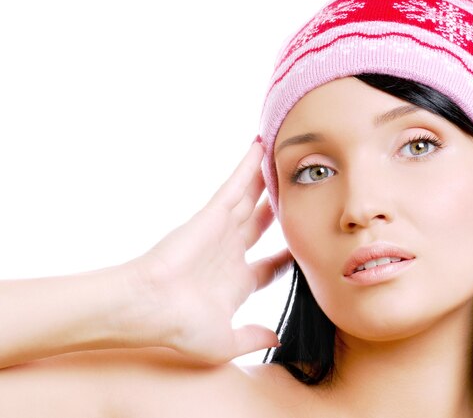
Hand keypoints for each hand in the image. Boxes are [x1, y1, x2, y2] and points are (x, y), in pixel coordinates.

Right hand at [130, 141, 291, 362]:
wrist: (150, 307)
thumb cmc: (179, 327)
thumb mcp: (224, 342)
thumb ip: (252, 339)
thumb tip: (277, 340)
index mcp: (236, 282)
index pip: (271, 266)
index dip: (288, 257)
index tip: (305, 248)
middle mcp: (230, 253)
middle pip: (261, 225)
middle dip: (278, 210)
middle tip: (296, 194)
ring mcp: (221, 231)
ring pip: (250, 200)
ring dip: (266, 180)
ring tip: (284, 161)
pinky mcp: (210, 214)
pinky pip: (234, 186)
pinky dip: (248, 167)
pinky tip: (261, 147)